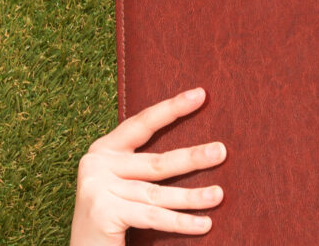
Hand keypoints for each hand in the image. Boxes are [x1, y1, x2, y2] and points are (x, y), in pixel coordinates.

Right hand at [70, 87, 226, 245]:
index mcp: (104, 150)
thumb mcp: (125, 183)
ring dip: (192, 196)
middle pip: (156, 162)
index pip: (143, 123)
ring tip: (218, 195)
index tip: (200, 95)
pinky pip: (152, 216)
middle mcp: (97, 163)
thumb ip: (144, 165)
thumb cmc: (111, 217)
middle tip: (221, 151)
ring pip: (157, 192)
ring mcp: (97, 187)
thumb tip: (197, 148)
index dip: (172, 109)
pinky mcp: (102, 211)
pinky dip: (180, 222)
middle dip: (192, 158)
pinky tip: (203, 224)